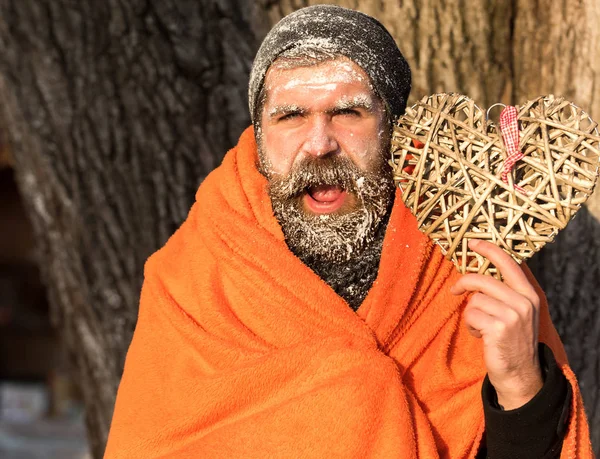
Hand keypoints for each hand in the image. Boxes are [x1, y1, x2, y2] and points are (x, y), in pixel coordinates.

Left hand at [450, 239, 542, 409]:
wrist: (519, 373)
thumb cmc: (511, 340)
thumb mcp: (516, 312)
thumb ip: (504, 292)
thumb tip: (479, 271)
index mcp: (529, 294)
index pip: (509, 263)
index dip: (489, 250)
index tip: (472, 242)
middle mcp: (524, 302)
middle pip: (482, 280)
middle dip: (464, 284)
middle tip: (454, 290)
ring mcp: (512, 315)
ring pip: (474, 300)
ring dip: (471, 314)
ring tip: (481, 327)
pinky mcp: (498, 327)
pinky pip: (470, 315)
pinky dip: (470, 326)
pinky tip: (481, 336)